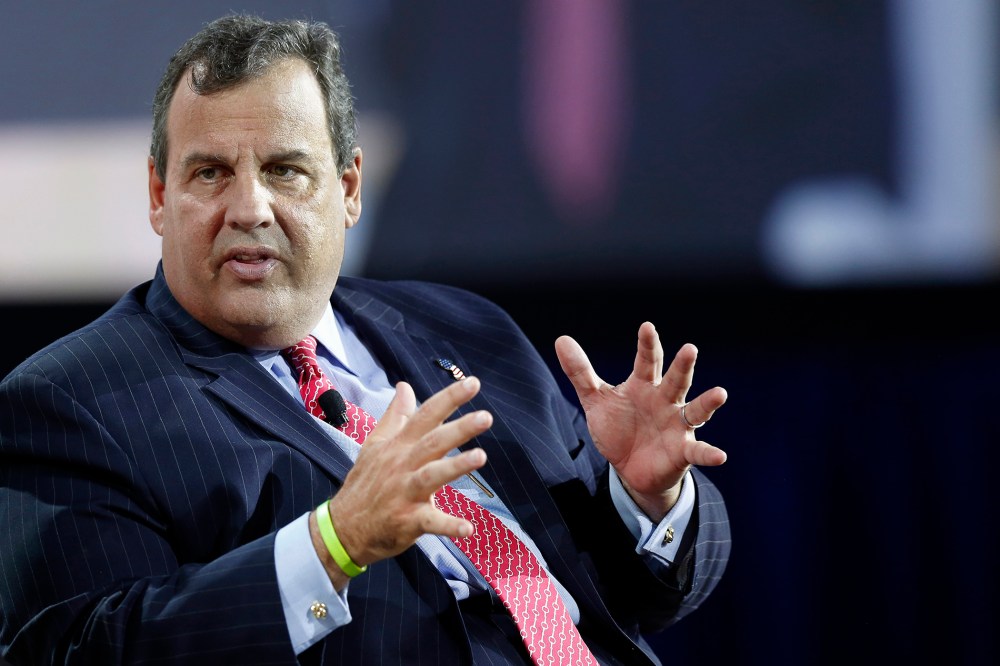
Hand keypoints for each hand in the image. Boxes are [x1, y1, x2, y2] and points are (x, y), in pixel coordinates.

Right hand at [312, 377, 491, 583]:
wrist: (343, 528)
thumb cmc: (365, 484)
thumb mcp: (375, 445)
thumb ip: (394, 416)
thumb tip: (405, 386)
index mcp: (398, 445)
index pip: (425, 415)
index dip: (449, 398)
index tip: (473, 383)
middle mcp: (402, 465)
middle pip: (432, 442)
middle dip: (459, 428)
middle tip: (486, 417)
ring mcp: (404, 493)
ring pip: (432, 476)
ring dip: (456, 466)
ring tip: (481, 456)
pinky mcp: (407, 521)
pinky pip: (430, 522)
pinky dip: (448, 526)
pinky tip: (468, 529)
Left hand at [555, 322, 726, 520]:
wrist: (630, 468)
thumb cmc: (618, 428)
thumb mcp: (596, 400)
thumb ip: (580, 372)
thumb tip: (561, 340)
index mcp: (645, 385)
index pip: (647, 361)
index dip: (647, 345)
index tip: (646, 327)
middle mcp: (666, 401)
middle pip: (677, 380)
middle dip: (683, 365)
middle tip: (690, 349)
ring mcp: (677, 425)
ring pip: (695, 410)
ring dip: (708, 403)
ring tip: (720, 393)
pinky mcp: (683, 451)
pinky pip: (698, 451)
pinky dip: (709, 454)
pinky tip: (720, 456)